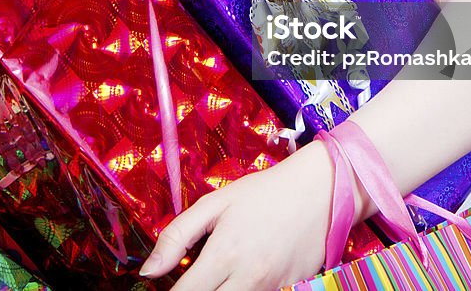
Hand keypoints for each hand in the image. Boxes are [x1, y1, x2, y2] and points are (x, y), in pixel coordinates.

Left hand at [139, 140, 336, 290]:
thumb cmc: (264, 193)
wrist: (321, 191)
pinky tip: (242, 276)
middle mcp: (250, 279)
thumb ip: (177, 235)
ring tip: (221, 273)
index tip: (171, 284)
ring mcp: (274, 289)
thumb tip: (148, 270)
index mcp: (225, 255)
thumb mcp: (215, 203)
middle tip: (196, 279)